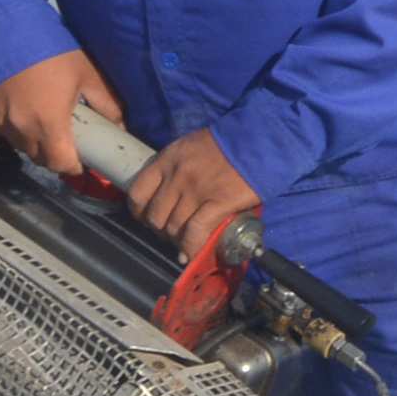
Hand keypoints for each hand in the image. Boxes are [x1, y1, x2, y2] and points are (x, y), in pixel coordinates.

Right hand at [0, 48, 119, 178]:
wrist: (3, 27)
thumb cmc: (48, 48)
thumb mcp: (86, 73)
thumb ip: (106, 103)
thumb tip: (121, 124)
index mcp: (48, 124)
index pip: (61, 165)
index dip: (73, 165)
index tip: (81, 158)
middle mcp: (20, 129)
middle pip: (40, 158)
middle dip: (55, 153)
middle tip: (67, 137)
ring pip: (20, 145)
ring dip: (34, 141)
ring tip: (45, 118)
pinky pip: (3, 129)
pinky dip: (15, 126)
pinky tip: (24, 106)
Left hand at [130, 126, 258, 263]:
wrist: (259, 141)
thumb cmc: (227, 143)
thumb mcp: (191, 147)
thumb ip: (177, 167)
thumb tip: (169, 192)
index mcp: (168, 160)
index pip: (138, 192)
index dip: (139, 212)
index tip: (147, 219)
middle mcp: (177, 176)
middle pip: (155, 215)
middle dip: (160, 230)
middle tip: (169, 234)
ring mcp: (197, 190)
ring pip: (173, 226)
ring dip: (176, 240)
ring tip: (183, 244)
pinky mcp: (219, 202)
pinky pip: (196, 231)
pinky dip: (190, 247)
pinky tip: (189, 254)